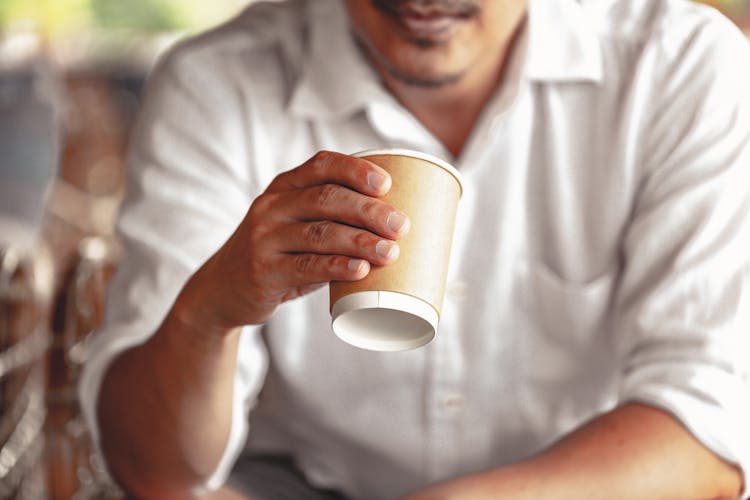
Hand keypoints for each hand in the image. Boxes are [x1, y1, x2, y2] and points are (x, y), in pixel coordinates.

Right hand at [182, 150, 410, 331]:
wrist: (221, 290)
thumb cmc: (276, 256)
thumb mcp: (293, 227)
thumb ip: (331, 221)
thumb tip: (395, 227)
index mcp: (283, 188)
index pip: (321, 165)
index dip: (356, 170)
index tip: (387, 185)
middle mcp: (271, 207)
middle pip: (326, 198)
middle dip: (369, 210)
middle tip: (401, 226)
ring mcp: (264, 239)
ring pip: (320, 233)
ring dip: (361, 241)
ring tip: (391, 251)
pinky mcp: (263, 272)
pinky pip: (306, 266)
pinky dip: (337, 267)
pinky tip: (361, 270)